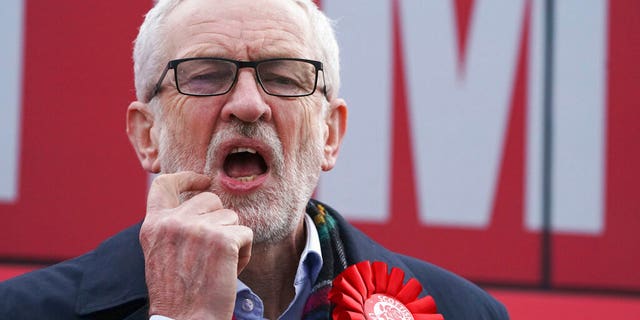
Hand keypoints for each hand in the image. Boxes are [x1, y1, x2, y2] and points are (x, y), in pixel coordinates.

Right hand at [140, 171, 252, 319]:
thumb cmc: (179, 294)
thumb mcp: (162, 253)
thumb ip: (175, 227)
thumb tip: (202, 202)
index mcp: (154, 225)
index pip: (165, 184)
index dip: (187, 178)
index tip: (202, 180)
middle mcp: (174, 222)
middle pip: (210, 200)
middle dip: (219, 221)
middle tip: (212, 252)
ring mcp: (198, 228)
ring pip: (231, 217)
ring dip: (232, 239)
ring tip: (218, 266)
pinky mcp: (223, 240)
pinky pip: (246, 233)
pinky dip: (244, 253)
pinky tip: (229, 272)